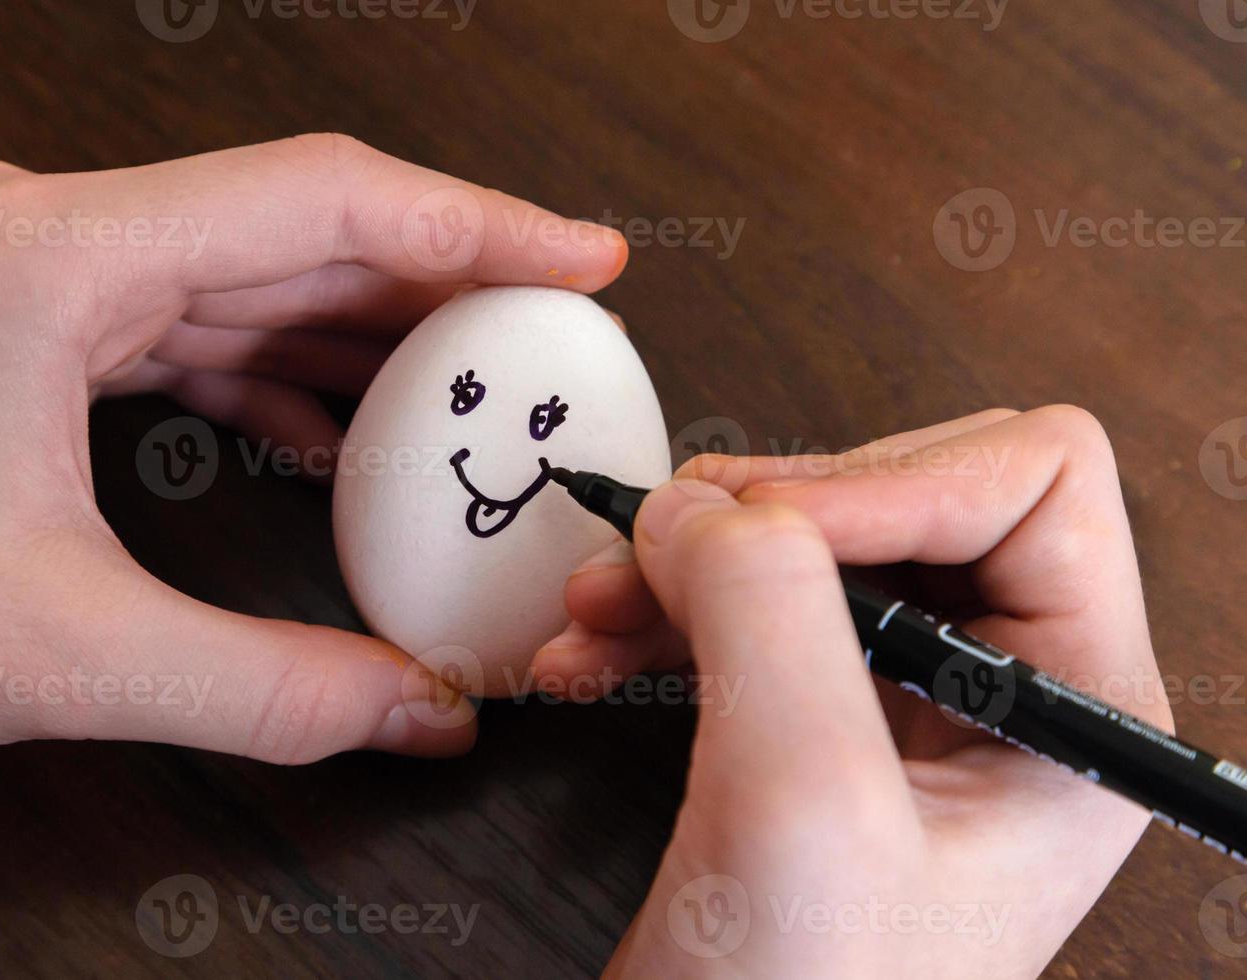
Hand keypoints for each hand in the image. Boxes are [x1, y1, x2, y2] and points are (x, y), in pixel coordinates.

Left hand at [0, 133, 626, 775]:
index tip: (584, 258)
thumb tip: (425, 716)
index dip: (476, 225)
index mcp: (52, 255)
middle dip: (436, 285)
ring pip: (241, 269)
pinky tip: (329, 428)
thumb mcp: (67, 657)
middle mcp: (39, 227)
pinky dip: (271, 367)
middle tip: (547, 342)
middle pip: (294, 225)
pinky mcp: (14, 318)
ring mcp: (21, 265)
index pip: (321, 200)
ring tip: (462, 394)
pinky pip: (183, 317)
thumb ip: (274, 689)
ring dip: (357, 329)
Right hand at [534, 407, 1170, 975]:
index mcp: (1078, 704)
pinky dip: (665, 615)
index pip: (1029, 482)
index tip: (750, 536)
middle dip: (765, 515)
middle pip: (912, 492)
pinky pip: (750, 611)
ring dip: (693, 560)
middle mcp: (1010, 693)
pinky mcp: (823, 731)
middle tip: (655, 553)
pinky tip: (593, 654)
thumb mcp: (800, 808)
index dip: (884, 480)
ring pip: (814, 545)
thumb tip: (699, 506)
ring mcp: (912, 712)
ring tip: (596, 606)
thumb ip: (769, 618)